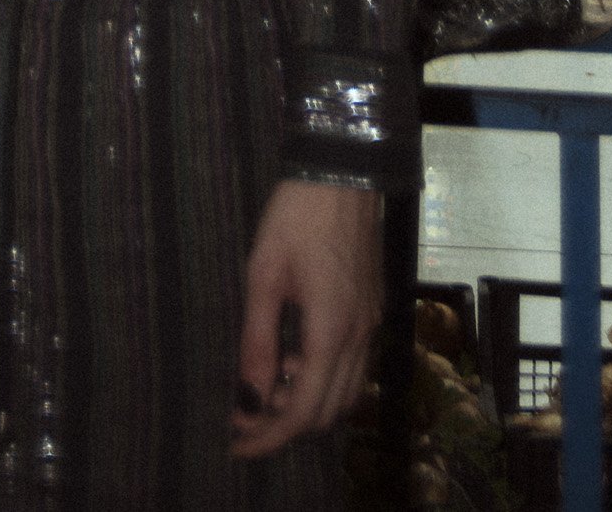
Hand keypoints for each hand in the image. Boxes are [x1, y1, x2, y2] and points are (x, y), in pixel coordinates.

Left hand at [230, 179, 380, 457]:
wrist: (342, 169)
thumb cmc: (297, 215)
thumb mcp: (263, 272)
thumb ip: (257, 339)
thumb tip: (248, 396)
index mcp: (332, 330)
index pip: (304, 411)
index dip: (269, 435)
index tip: (238, 442)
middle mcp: (360, 335)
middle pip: (329, 411)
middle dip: (287, 424)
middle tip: (246, 414)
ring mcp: (371, 324)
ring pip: (346, 393)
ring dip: (309, 403)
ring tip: (269, 383)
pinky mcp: (373, 310)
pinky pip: (354, 367)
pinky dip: (325, 378)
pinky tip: (296, 355)